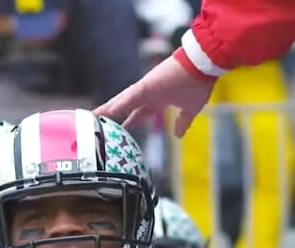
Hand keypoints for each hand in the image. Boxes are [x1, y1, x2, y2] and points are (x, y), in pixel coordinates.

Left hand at [93, 55, 214, 136]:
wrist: (203, 65)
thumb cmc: (198, 83)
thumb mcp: (190, 109)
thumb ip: (182, 122)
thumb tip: (178, 135)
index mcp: (157, 100)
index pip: (138, 114)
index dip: (129, 122)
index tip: (120, 131)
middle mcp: (148, 94)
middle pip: (124, 107)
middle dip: (111, 116)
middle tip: (96, 125)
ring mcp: (144, 89)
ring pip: (121, 102)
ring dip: (107, 110)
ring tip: (91, 118)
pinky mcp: (145, 85)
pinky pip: (128, 98)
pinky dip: (117, 105)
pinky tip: (105, 112)